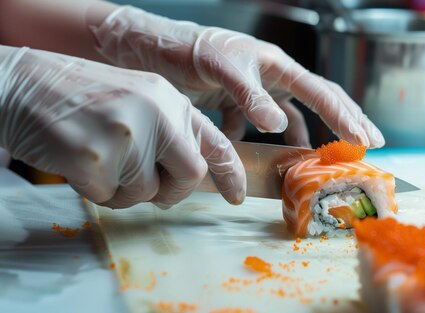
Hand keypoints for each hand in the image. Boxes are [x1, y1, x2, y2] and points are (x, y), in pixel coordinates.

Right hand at [0, 45, 244, 206]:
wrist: (23, 84)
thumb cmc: (82, 98)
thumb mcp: (138, 100)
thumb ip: (168, 131)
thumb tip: (193, 173)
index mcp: (170, 100)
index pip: (215, 141)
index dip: (230, 173)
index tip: (237, 197)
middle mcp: (156, 114)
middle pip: (190, 174)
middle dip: (174, 192)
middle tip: (152, 191)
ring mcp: (126, 135)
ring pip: (146, 193)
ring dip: (124, 191)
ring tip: (101, 161)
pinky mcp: (95, 157)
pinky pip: (109, 198)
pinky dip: (96, 191)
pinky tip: (80, 163)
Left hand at [89, 6, 384, 147]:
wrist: (153, 51)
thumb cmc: (190, 51)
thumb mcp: (221, 70)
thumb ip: (249, 97)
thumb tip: (279, 126)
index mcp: (276, 65)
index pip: (319, 92)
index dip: (344, 117)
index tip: (365, 140)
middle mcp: (272, 77)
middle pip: (318, 100)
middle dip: (344, 122)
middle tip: (370, 144)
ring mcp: (257, 91)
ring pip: (292, 117)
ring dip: (305, 138)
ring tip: (322, 159)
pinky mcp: (237, 102)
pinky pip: (258, 126)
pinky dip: (259, 143)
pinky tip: (258, 155)